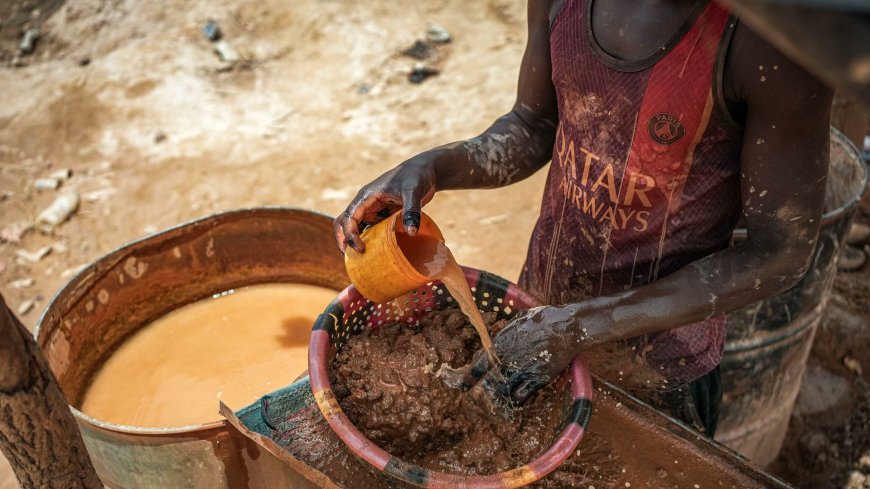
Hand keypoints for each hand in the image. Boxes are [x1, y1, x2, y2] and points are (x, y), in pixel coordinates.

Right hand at [333, 156, 436, 252]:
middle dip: (344, 240)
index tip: (360, 249)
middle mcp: (365, 203)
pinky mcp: (382, 214)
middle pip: (344, 223)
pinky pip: (370, 229)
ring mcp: (373, 209)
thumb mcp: (414, 192)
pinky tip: (377, 254)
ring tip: (362, 261)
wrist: (425, 171)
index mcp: (366, 196)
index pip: (348, 218)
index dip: (349, 235)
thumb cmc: (416, 177)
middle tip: (352, 259)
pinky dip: (369, 241)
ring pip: (355, 228)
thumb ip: (412, 210)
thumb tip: (412, 233)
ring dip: (354, 241)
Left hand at [462, 305, 599, 402]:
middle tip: (480, 396)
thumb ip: (504, 334)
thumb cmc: (542, 319)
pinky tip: (516, 400)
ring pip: (505, 389)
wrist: (565, 327)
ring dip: (499, 395)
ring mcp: (524, 370)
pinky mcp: (539, 379)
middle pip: (490, 381)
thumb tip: (494, 341)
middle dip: (484, 390)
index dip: (470, 377)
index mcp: (501, 343)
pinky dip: (517, 398)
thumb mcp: (517, 321)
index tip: (464, 385)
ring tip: (496, 401)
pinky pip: (523, 394)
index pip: (479, 365)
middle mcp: (510, 359)